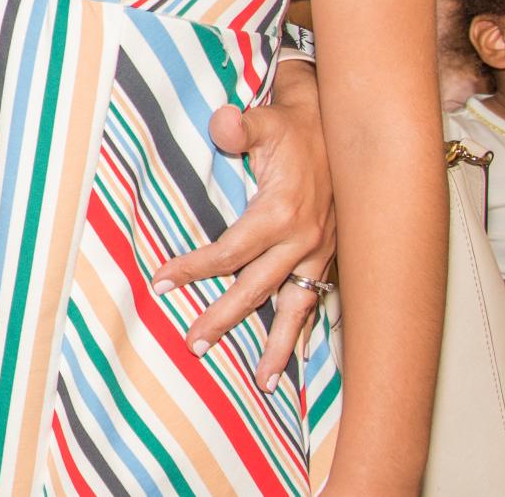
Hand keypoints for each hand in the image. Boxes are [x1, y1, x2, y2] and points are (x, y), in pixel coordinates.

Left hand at [151, 62, 334, 387]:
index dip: (195, 268)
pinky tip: (296, 360)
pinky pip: (317, 303)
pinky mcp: (331, 260)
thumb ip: (239, 128)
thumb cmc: (294, 128)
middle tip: (194, 345)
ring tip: (262, 382)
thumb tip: (222, 124)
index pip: (230, 251)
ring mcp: (321, 255)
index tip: (162, 282)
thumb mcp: (265, 121)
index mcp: (282, 213)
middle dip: (225, 319)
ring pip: (296, 309)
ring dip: (277, 346)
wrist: (342, 130)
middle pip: (257, 289)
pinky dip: (306, 332)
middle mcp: (304, 241)